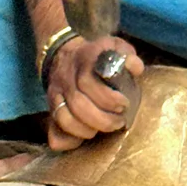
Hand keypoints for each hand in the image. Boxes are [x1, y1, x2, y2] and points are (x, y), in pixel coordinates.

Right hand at [45, 36, 143, 151]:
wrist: (65, 55)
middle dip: (102, 118)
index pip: (87, 81)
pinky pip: (56, 129)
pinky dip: (71, 138)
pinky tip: (89, 134)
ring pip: (64, 118)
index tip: (124, 103)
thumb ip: (127, 55)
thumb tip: (135, 67)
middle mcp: (66, 76)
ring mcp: (56, 93)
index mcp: (84, 59)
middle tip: (119, 121)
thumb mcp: (115, 48)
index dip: (107, 98)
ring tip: (107, 128)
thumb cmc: (98, 55)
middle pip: (77, 103)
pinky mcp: (51, 107)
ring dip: (87, 129)